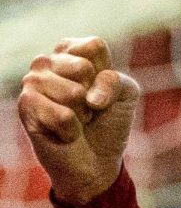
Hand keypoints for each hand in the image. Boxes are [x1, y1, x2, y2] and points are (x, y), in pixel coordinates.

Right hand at [18, 37, 140, 204]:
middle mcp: (47, 62)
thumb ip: (115, 81)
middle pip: (83, 68)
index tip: (103, 92)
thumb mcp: (126, 95)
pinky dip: (71, 129)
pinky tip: (64, 132)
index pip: (94, 46)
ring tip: (76, 120)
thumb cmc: (108, 124)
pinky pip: (62, 115)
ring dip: (82, 114)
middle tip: (88, 109)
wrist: (96, 161)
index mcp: (71, 52)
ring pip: (72, 92)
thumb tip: (87, 96)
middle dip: (94, 96)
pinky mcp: (26, 105)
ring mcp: (33, 82)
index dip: (107, 75)